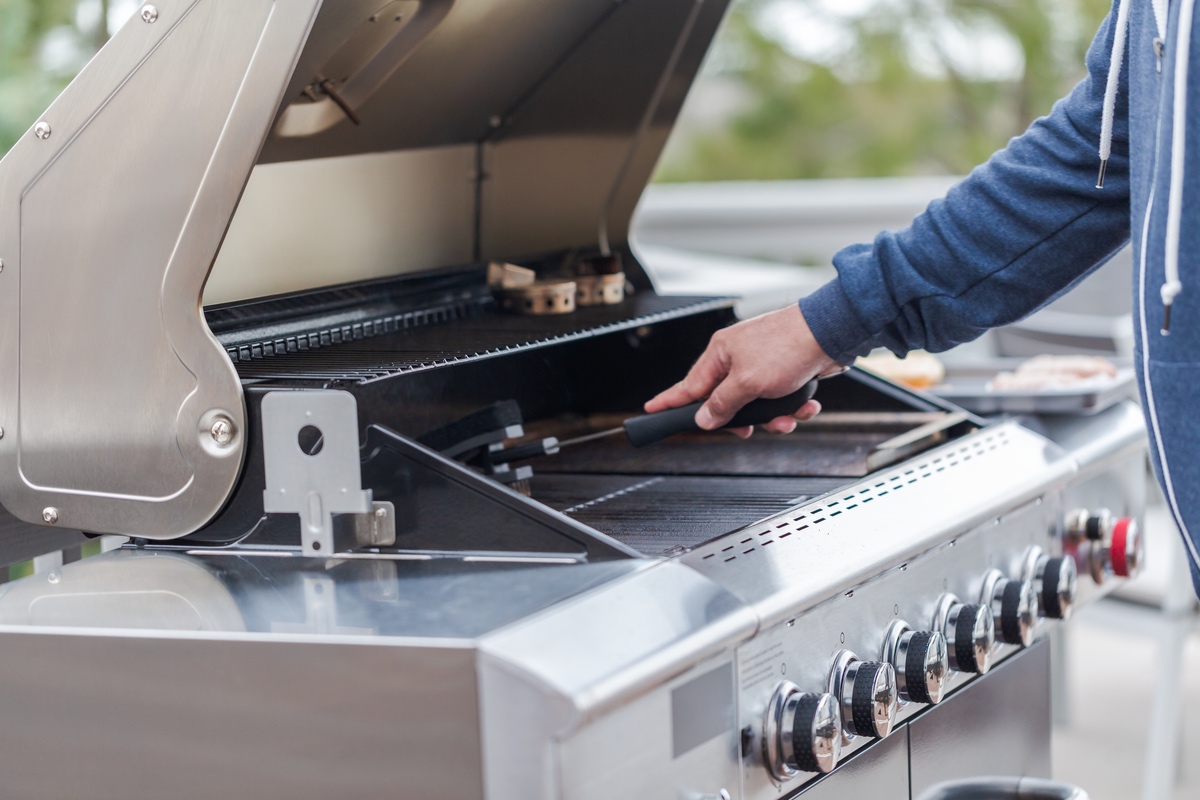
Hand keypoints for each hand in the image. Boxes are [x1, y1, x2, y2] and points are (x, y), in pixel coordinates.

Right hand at [644, 304, 839, 435]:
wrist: (831, 334)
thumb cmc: (788, 345)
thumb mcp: (747, 382)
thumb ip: (723, 404)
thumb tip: (704, 418)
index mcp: (721, 353)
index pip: (688, 385)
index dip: (669, 401)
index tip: (652, 410)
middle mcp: (738, 357)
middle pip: (725, 401)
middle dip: (741, 420)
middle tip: (748, 429)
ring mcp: (762, 364)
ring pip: (755, 405)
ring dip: (772, 417)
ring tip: (786, 418)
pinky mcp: (783, 371)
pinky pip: (778, 399)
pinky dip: (790, 407)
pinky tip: (804, 406)